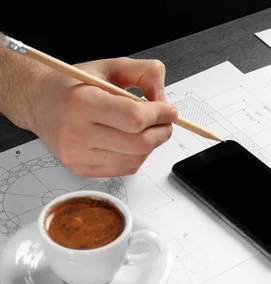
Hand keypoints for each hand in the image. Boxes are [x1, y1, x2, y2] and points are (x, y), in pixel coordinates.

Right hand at [28, 57, 177, 176]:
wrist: (39, 102)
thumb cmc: (74, 85)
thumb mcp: (110, 66)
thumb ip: (144, 74)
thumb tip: (165, 100)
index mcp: (82, 103)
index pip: (135, 118)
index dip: (160, 115)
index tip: (169, 111)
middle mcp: (77, 132)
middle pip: (139, 143)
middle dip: (162, 132)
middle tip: (165, 122)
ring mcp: (78, 155)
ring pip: (136, 159)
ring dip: (151, 145)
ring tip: (145, 129)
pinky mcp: (82, 169)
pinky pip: (125, 169)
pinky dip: (137, 155)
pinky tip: (129, 140)